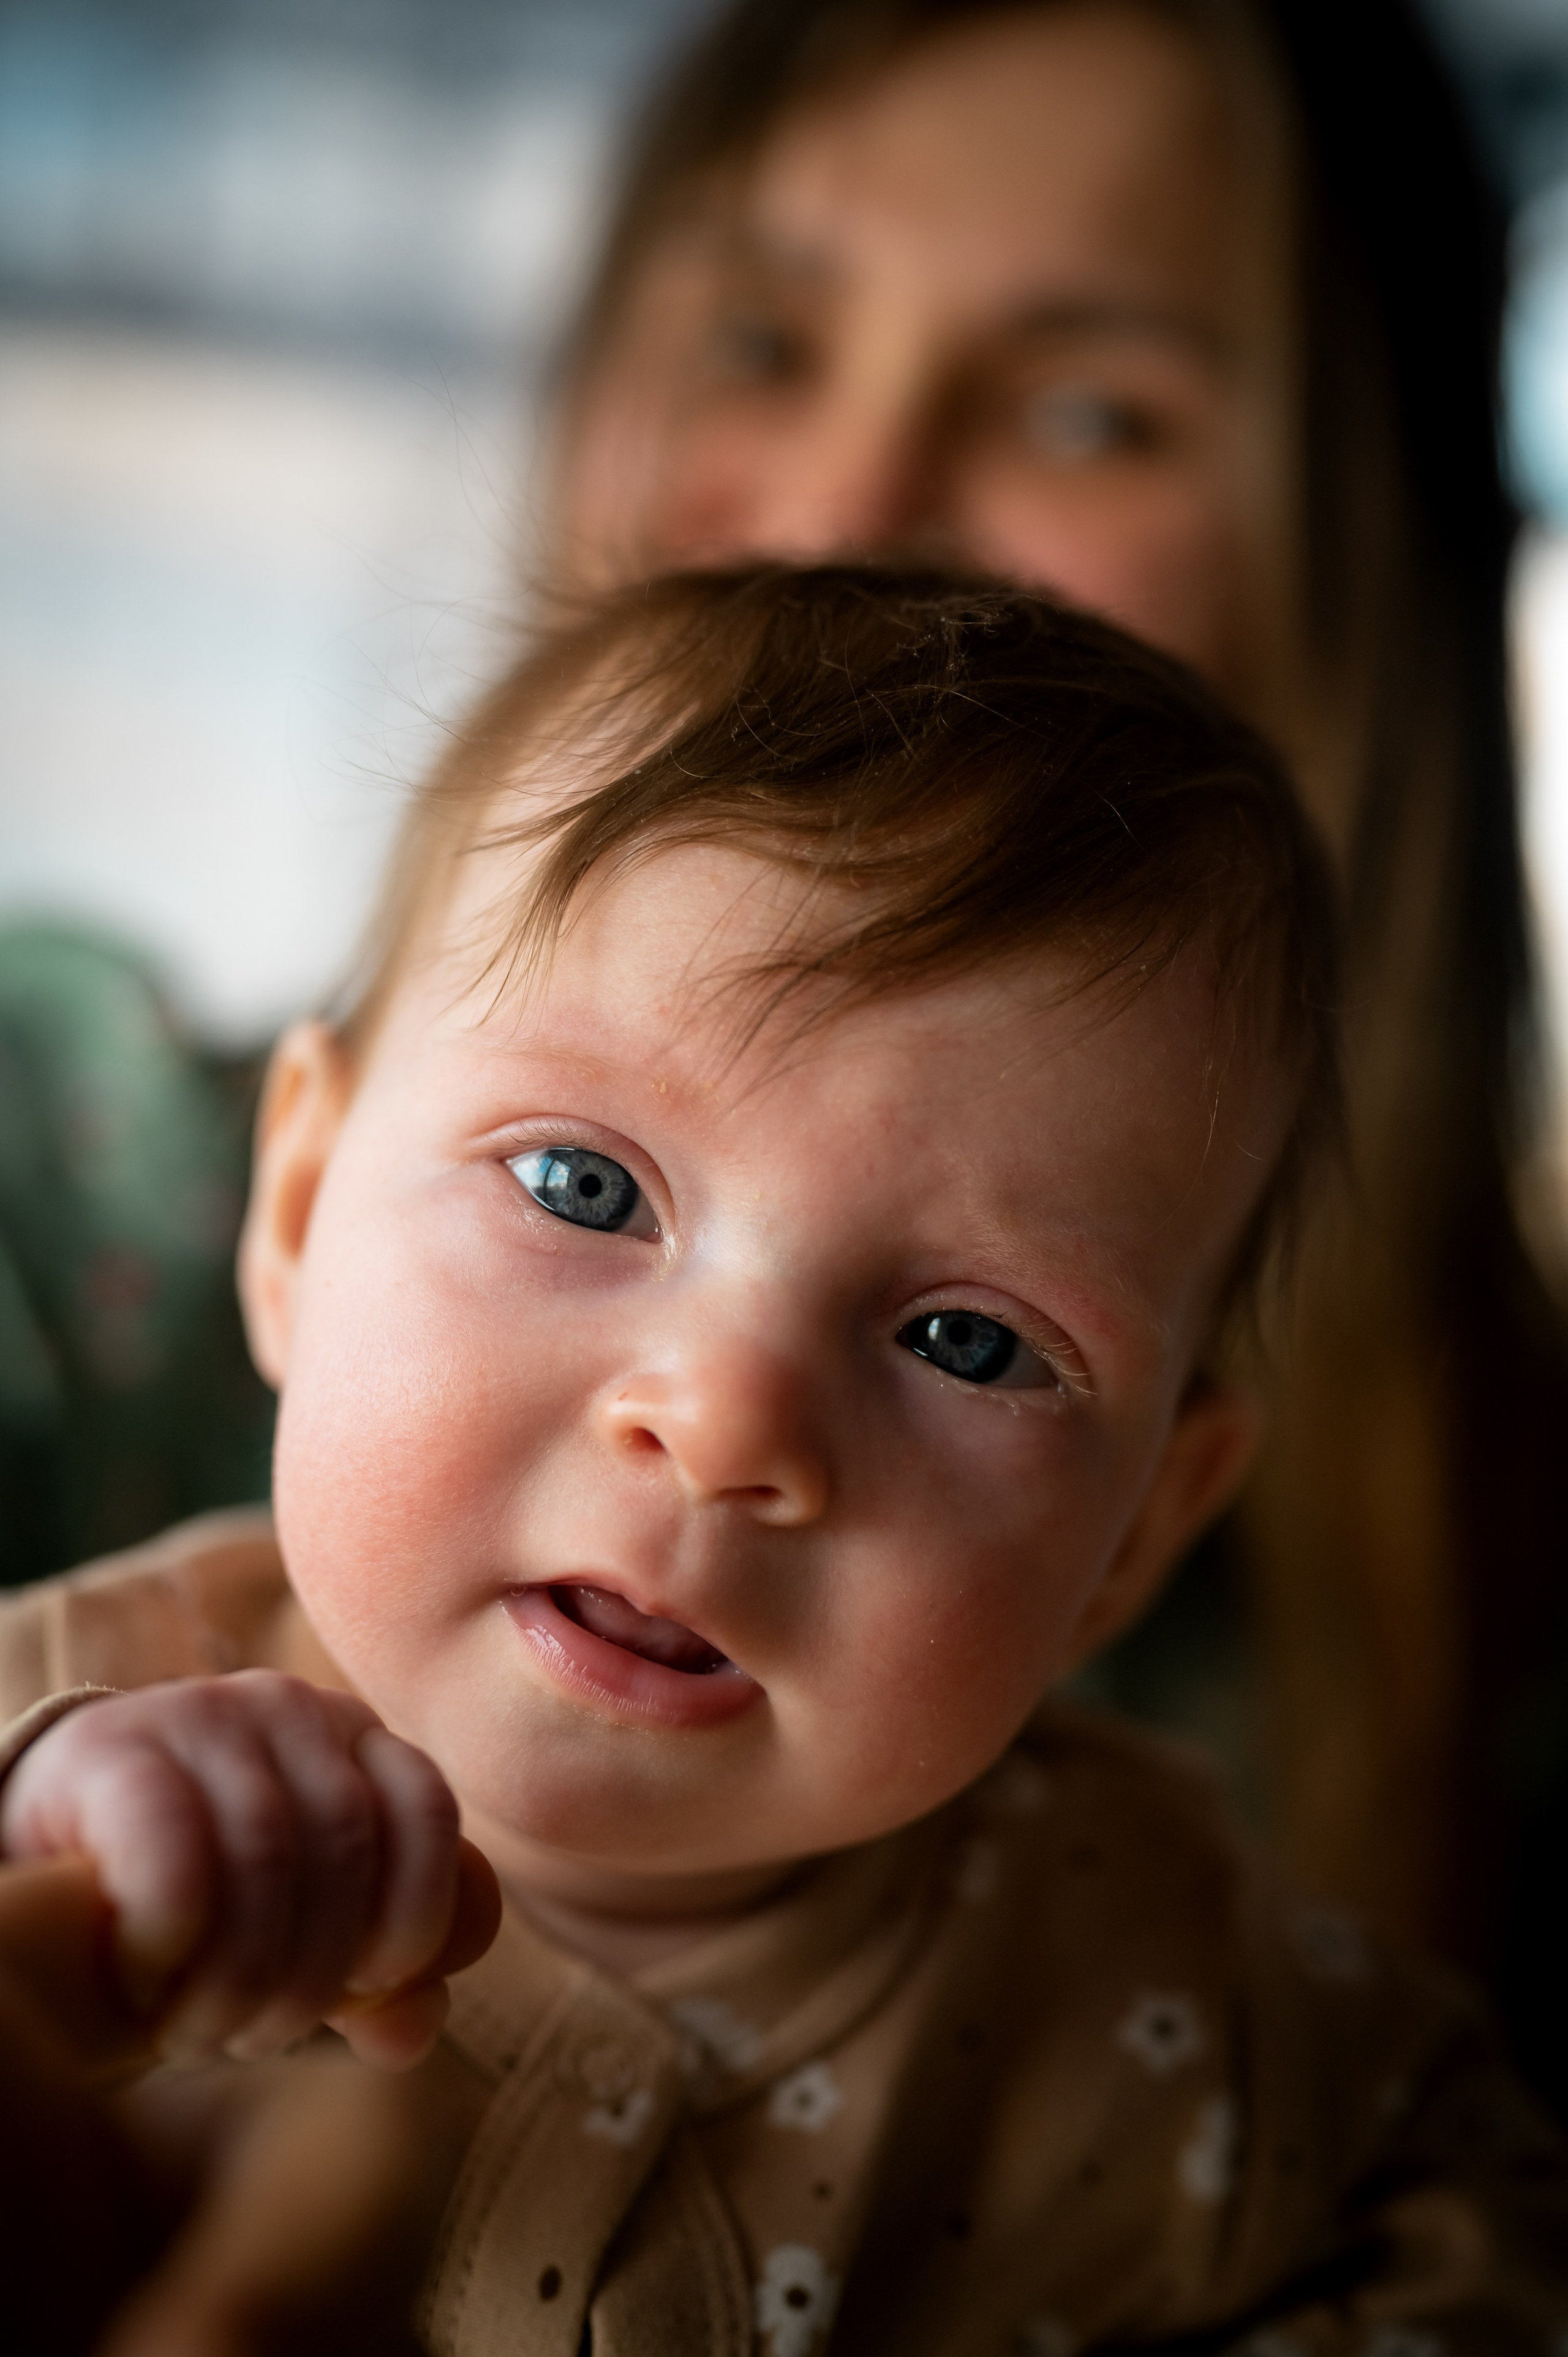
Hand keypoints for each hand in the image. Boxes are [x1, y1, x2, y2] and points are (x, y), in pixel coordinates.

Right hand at [0, 1672, 492, 2069]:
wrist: (50, 1866)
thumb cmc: (202, 1911)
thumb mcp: (300, 1941)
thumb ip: (373, 1981)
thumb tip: (410, 2031)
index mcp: (354, 1740)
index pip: (425, 1812)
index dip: (414, 1916)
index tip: (367, 1989)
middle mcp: (288, 1708)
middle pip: (346, 1844)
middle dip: (312, 1972)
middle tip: (259, 2037)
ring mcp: (201, 1714)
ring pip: (263, 1855)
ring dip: (237, 1977)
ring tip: (200, 2032)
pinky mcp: (113, 1748)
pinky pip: (174, 1852)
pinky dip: (170, 1939)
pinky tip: (145, 1982)